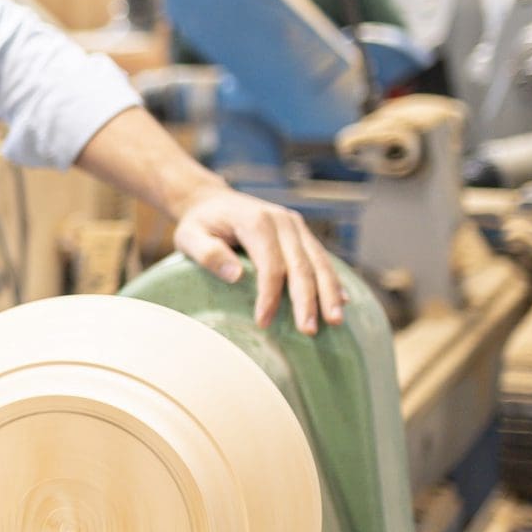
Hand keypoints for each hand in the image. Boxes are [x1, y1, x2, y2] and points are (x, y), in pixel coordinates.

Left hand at [169, 184, 345, 333]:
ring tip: (334, 321)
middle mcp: (282, 221)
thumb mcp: (189, 237)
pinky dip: (332, 280)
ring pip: (318, 262)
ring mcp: (295, 225)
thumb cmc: (199, 224)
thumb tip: (236, 277)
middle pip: (301, 265)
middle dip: (307, 300)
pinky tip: (342, 301)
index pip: (270, 264)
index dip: (269, 295)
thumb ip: (208, 254)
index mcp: (256, 221)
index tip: (264, 322)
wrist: (211, 200)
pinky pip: (321, 258)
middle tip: (309, 330)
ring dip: (328, 293)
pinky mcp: (301, 232)